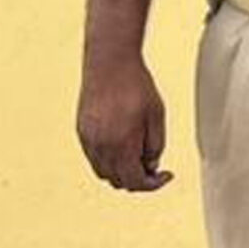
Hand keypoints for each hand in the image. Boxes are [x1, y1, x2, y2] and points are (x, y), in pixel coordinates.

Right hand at [76, 55, 172, 192]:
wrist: (109, 63)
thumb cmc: (137, 86)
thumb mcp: (157, 116)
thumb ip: (155, 145)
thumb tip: (150, 165)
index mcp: (122, 144)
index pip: (134, 182)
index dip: (153, 184)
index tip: (167, 175)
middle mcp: (101, 146)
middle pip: (118, 181)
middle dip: (138, 178)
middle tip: (153, 164)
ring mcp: (88, 139)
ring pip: (103, 172)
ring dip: (121, 171)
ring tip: (138, 153)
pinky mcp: (81, 131)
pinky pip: (94, 157)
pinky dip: (108, 160)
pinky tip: (122, 144)